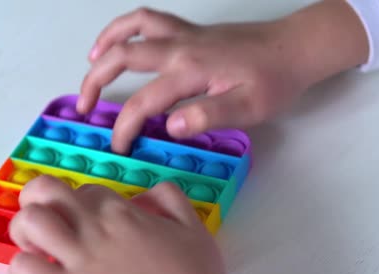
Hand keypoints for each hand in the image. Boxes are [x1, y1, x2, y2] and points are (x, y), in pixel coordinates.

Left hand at [8, 175, 249, 273]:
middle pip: (44, 190)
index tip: (84, 222)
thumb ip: (171, 199)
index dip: (79, 203)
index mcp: (123, 212)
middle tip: (46, 220)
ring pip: (28, 223)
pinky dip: (24, 271)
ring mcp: (80, 260)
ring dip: (25, 232)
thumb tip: (146, 195)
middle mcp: (96, 229)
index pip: (83, 190)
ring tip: (38, 249)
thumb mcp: (194, 227)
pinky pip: (23, 270)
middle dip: (36, 199)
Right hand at [77, 2, 368, 153]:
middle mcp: (180, 47)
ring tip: (90, 65)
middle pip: (124, 58)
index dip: (125, 127)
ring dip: (105, 45)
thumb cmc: (274, 81)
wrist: (295, 49)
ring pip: (132, 28)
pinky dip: (127, 27)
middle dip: (96, 82)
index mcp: (191, 71)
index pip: (144, 102)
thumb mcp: (248, 107)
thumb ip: (208, 116)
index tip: (119, 148)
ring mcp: (184, 34)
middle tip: (84, 106)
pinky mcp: (191, 31)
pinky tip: (121, 41)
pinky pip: (149, 20)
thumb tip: (171, 127)